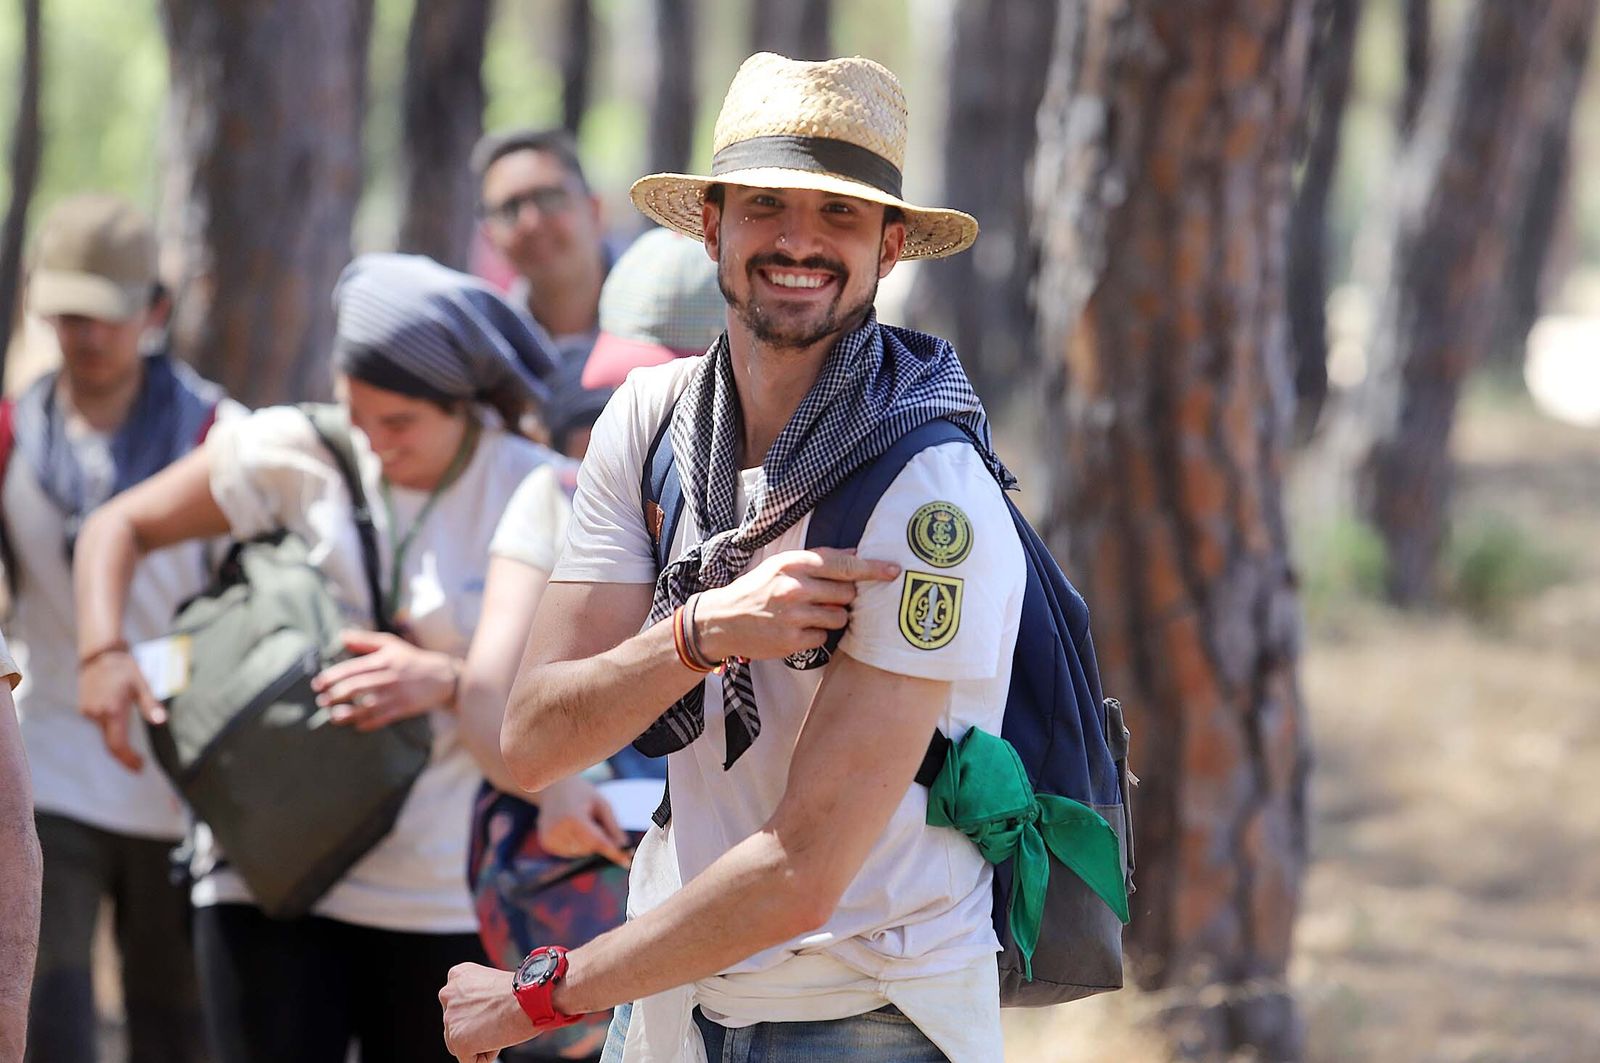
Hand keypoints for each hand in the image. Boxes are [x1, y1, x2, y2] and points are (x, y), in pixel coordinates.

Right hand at [78, 649, 163, 772]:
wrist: (100, 654)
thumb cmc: (124, 667)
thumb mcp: (141, 684)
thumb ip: (150, 704)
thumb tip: (161, 721)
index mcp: (112, 711)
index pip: (118, 744)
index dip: (128, 759)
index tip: (139, 768)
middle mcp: (97, 714)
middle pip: (110, 744)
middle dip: (124, 756)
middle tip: (138, 764)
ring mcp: (88, 712)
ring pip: (104, 735)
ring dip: (117, 743)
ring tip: (132, 752)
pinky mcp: (84, 708)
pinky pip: (99, 726)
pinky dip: (110, 732)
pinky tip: (119, 731)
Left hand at [312, 630, 458, 731]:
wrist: (441, 677)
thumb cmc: (411, 659)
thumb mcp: (390, 644)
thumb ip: (365, 641)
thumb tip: (341, 636)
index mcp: (383, 661)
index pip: (351, 669)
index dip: (331, 677)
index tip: (317, 683)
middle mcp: (388, 678)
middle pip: (355, 688)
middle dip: (334, 695)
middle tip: (321, 700)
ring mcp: (396, 695)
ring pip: (365, 706)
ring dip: (346, 713)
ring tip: (333, 715)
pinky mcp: (403, 709)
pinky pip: (381, 719)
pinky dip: (366, 723)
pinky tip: (355, 724)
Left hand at [440, 962, 535, 1061]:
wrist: (531, 996)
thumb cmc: (523, 990)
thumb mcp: (493, 983)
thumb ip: (478, 997)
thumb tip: (479, 1014)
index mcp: (457, 976)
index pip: (460, 1006)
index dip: (481, 1012)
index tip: (495, 1010)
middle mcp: (448, 994)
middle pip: (457, 1025)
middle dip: (477, 1028)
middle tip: (499, 1021)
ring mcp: (450, 1019)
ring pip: (461, 1044)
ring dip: (480, 1041)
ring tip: (500, 1028)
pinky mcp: (457, 1041)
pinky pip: (469, 1059)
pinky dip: (486, 1055)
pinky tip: (500, 1038)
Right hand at [535, 775, 631, 867]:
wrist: (553, 787)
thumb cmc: (582, 793)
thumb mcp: (601, 804)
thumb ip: (613, 827)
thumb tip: (625, 847)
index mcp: (573, 818)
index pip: (598, 841)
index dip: (614, 853)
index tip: (627, 862)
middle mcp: (559, 830)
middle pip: (590, 849)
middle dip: (599, 841)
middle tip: (596, 822)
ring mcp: (550, 838)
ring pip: (580, 852)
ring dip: (587, 843)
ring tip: (581, 821)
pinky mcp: (546, 843)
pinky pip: (570, 852)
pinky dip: (576, 844)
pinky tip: (572, 828)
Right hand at [695, 547, 898, 661]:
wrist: (723, 621)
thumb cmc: (757, 589)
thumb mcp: (781, 565)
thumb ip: (818, 559)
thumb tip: (856, 553)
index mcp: (793, 564)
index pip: (843, 565)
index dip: (873, 568)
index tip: (894, 570)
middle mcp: (794, 588)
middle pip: (847, 593)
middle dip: (844, 596)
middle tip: (824, 597)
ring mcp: (793, 616)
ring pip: (840, 617)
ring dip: (834, 617)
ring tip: (811, 614)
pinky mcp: (792, 641)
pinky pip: (825, 637)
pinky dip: (818, 634)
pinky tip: (799, 629)